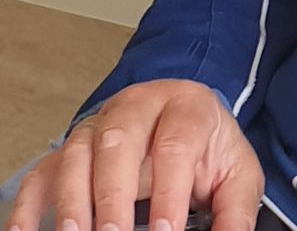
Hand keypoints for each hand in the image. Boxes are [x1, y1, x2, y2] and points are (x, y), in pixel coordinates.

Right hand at [8, 79, 263, 230]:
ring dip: (72, 199)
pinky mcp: (70, 148)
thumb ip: (235, 211)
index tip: (166, 228)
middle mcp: (138, 108)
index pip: (176, 144)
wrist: (186, 118)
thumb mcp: (237, 174)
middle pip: (118, 141)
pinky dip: (30, 203)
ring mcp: (99, 125)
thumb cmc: (210, 150)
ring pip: (77, 154)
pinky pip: (42, 172)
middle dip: (113, 193)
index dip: (169, 189)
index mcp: (187, 107)